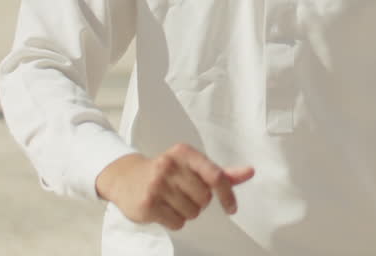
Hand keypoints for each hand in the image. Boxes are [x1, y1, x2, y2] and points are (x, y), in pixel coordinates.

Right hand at [95, 144, 254, 230]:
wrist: (126, 178)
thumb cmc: (166, 172)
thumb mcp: (191, 166)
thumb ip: (220, 172)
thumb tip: (249, 172)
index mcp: (184, 152)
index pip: (216, 176)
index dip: (227, 195)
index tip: (231, 208)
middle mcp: (169, 165)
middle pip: (204, 198)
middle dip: (199, 202)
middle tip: (184, 195)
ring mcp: (157, 185)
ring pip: (192, 212)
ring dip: (186, 212)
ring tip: (172, 201)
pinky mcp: (148, 204)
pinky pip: (177, 222)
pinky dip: (174, 221)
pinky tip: (164, 209)